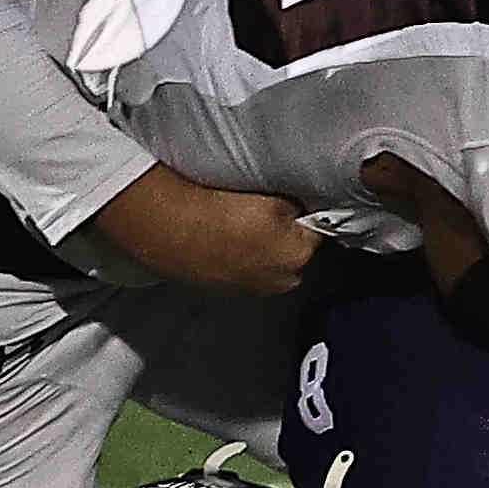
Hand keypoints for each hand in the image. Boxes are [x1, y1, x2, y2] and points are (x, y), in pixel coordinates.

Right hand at [90, 163, 317, 295]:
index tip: (287, 200)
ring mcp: (253, 289)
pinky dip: (237, 256)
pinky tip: (221, 238)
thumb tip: (303, 207)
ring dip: (259, 247)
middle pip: (292, 249)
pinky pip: (242, 269)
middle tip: (259, 211)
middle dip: (282, 233)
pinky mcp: (226, 290)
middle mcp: (282, 280)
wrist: (172, 230)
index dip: (302, 212)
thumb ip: (296, 205)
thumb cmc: (223, 211)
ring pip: (267, 261)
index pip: (316, 228)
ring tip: (236, 224)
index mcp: (298, 255)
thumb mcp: (272, 197)